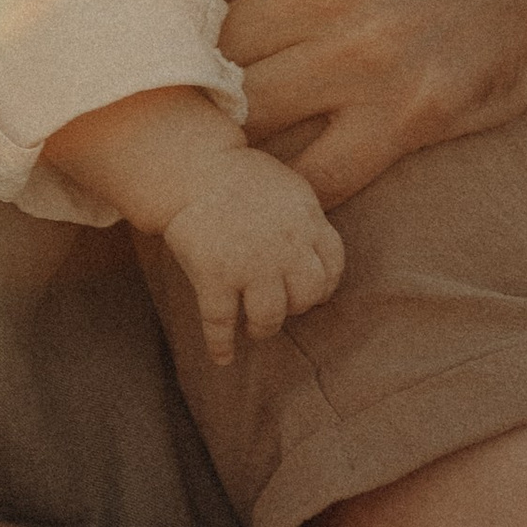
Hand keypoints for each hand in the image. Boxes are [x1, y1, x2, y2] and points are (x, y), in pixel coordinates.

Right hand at [162, 153, 345, 366]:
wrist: (193, 168)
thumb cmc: (241, 177)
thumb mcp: (289, 188)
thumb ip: (307, 219)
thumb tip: (318, 252)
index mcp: (306, 222)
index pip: (333, 266)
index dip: (323, 285)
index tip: (310, 292)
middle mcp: (284, 247)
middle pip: (306, 296)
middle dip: (295, 306)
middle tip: (280, 306)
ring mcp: (249, 264)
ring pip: (270, 317)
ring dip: (264, 329)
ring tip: (254, 328)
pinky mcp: (214, 277)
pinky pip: (220, 323)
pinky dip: (221, 345)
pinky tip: (222, 358)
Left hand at [183, 0, 526, 204]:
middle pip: (208, 47)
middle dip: (195, 58)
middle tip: (190, 64)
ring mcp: (364, 63)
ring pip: (245, 112)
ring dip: (227, 119)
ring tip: (220, 114)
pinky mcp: (405, 121)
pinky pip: (312, 174)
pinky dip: (283, 182)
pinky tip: (273, 170)